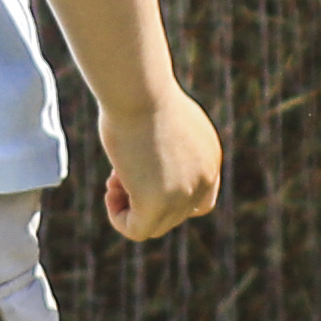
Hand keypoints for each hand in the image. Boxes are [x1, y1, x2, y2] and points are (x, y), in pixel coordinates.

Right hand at [97, 86, 224, 242]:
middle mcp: (204, 180)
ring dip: (129, 206)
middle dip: (143, 196)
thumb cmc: (142, 94)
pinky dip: (120, 218)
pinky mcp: (158, 204)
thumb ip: (165, 151)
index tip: (141, 171)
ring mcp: (184, 195)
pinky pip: (137, 230)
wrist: (139, 90)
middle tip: (119, 171)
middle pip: (174, 213)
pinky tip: (110, 193)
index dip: (166, 193)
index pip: (199, 200)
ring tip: (114, 178)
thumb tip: (146, 171)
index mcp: (210, 159)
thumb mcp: (161, 121)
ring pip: (155, 224)